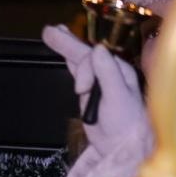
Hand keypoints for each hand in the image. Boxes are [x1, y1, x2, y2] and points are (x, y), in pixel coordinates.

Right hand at [42, 25, 152, 165]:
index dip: (84, 70)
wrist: (121, 146)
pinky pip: (77, 70)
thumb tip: (97, 49)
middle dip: (68, 43)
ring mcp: (98, 81)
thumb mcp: (118, 96)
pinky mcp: (89, 91)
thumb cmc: (125, 123)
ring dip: (66, 46)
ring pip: (79, 59)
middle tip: (50, 30)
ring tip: (51, 32)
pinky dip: (68, 60)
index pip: (95, 59)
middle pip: (85, 53)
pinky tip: (62, 53)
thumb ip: (108, 72)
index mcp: (119, 70)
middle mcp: (109, 72)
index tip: (81, 90)